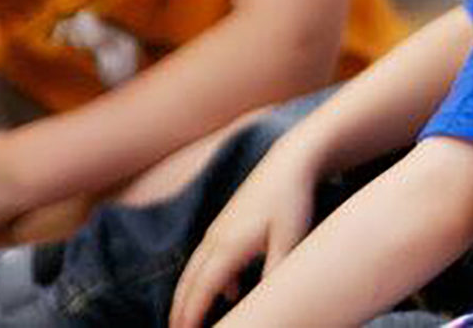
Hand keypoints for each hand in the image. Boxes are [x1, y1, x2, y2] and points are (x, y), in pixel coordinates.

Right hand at [169, 139, 321, 327]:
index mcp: (229, 246)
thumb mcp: (290, 238)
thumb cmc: (292, 200)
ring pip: (194, 269)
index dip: (191, 316)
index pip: (203, 290)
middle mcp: (216, 238)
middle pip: (190, 282)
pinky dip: (204, 278)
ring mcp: (219, 228)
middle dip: (180, 310)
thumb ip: (274, 270)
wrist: (290, 161)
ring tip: (187, 320)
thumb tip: (266, 300)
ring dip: (188, 295)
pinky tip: (226, 291)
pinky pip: (206, 257)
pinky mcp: (226, 222)